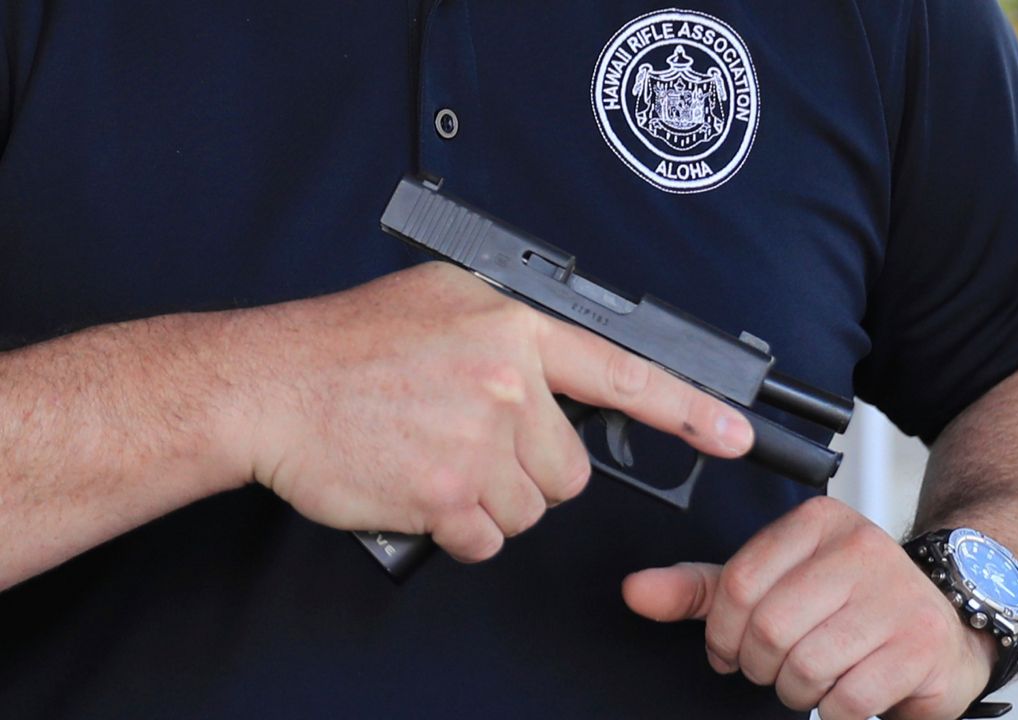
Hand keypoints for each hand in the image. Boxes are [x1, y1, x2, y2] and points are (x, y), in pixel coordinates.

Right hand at [229, 262, 753, 561]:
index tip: (736, 434)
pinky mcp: (449, 495)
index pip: (624, 371)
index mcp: (515, 329)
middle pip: (570, 470)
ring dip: (490, 501)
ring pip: (530, 509)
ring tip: (435, 458)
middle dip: (529, 470)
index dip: (687, 409)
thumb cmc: (346, 345)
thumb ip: (513, 331)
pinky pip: (488, 540)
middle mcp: (508, 382)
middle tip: (470, 442)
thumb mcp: (442, 302)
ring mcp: (480, 440)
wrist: (268, 385)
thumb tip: (561, 369)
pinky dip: (459, 529)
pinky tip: (422, 489)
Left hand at [622, 497, 996, 719]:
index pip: (738, 582)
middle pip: (768, 628)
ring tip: (813, 679)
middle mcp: (861, 547)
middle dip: (760, 665)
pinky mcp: (920, 645)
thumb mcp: (773, 585)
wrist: (946, 623)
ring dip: (796, 691)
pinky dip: (833, 710)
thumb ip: (705, 589)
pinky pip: (845, 698)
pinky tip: (846, 693)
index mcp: (818, 523)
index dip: (721, 633)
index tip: (727, 650)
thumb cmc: (849, 605)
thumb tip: (636, 591)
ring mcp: (897, 595)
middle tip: (774, 669)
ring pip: (805, 666)